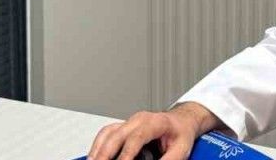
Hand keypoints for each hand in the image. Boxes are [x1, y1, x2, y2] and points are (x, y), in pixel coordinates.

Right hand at [87, 103, 219, 159]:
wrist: (181, 122)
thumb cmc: (180, 133)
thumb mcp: (181, 149)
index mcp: (156, 122)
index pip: (137, 137)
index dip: (127, 153)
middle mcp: (140, 119)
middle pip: (117, 135)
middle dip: (106, 153)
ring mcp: (130, 121)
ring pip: (108, 132)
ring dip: (98, 149)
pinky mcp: (124, 126)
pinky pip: (106, 133)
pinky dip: (98, 145)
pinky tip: (94, 156)